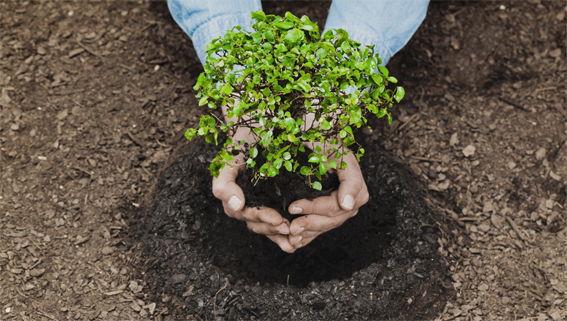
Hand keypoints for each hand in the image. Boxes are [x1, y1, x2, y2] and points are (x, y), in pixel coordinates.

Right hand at [212, 128, 295, 252]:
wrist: (255, 131)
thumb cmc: (239, 146)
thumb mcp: (228, 161)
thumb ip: (225, 183)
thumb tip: (237, 205)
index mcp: (235, 199)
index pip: (248, 215)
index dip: (263, 218)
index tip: (278, 218)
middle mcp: (247, 206)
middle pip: (259, 225)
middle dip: (274, 228)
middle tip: (290, 227)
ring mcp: (262, 205)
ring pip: (269, 227)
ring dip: (282, 234)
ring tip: (297, 235)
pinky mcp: (276, 203)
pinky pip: (280, 222)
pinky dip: (288, 232)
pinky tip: (301, 239)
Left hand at [286, 149, 368, 249]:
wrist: (325, 143)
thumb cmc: (331, 145)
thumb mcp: (343, 156)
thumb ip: (351, 181)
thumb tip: (347, 205)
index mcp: (357, 192)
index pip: (333, 207)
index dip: (312, 208)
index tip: (292, 206)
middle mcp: (351, 205)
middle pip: (329, 220)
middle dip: (308, 224)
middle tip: (290, 227)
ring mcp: (342, 212)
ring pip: (324, 227)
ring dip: (307, 234)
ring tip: (290, 238)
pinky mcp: (331, 215)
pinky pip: (320, 229)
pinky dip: (308, 236)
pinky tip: (296, 243)